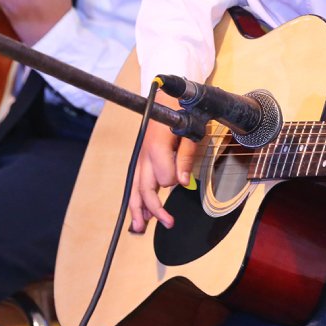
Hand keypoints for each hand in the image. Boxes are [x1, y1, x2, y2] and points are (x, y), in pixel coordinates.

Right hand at [129, 92, 199, 231]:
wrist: (166, 97)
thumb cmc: (182, 113)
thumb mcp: (191, 132)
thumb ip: (185, 157)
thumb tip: (183, 183)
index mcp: (156, 147)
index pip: (164, 178)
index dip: (175, 181)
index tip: (184, 181)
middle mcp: (144, 155)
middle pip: (145, 189)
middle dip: (154, 209)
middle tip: (169, 223)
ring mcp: (140, 158)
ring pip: (134, 189)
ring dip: (138, 209)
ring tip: (141, 228)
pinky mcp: (141, 160)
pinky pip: (135, 183)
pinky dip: (136, 199)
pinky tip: (140, 214)